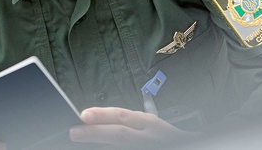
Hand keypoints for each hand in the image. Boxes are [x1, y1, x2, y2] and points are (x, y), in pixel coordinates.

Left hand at [68, 107, 199, 147]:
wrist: (187, 147)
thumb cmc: (163, 137)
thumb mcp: (148, 123)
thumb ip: (125, 121)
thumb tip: (91, 119)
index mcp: (150, 123)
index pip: (123, 116)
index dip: (102, 115)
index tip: (83, 115)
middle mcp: (149, 138)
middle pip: (119, 134)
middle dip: (95, 133)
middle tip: (74, 132)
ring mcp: (147, 149)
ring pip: (120, 148)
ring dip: (101, 147)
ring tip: (83, 143)